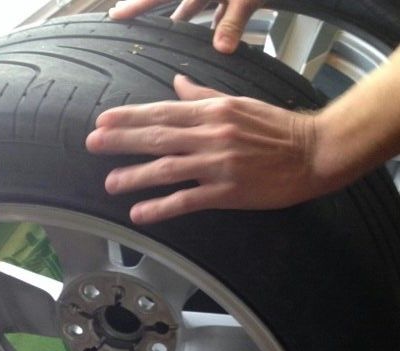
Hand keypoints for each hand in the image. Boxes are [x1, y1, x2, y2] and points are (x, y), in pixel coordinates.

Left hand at [86, 75, 325, 222]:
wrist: (313, 152)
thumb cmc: (277, 129)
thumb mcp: (239, 102)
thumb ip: (203, 95)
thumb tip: (176, 83)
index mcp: (213, 111)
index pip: (163, 111)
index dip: (130, 116)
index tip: (104, 120)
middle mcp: (211, 134)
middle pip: (158, 136)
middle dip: (121, 140)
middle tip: (93, 143)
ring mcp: (218, 163)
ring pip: (167, 168)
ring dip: (135, 175)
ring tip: (110, 182)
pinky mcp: (227, 190)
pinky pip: (187, 199)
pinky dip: (161, 207)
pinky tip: (139, 213)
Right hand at [108, 0, 264, 53]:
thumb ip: (233, 22)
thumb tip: (221, 49)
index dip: (136, 6)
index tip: (114, 15)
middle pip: (174, 2)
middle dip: (151, 10)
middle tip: (125, 19)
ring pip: (193, 6)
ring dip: (185, 21)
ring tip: (167, 37)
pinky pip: (218, 12)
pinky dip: (217, 24)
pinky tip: (215, 42)